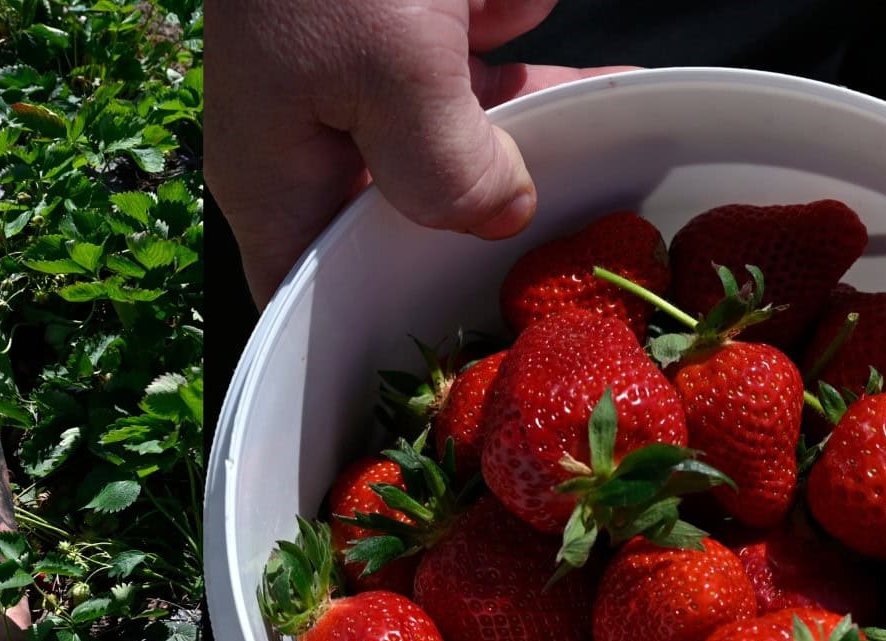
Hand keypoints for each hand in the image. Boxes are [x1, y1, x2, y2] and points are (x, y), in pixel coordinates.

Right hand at [207, 0, 635, 305]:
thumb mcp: (389, 72)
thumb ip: (446, 168)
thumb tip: (502, 215)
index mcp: (279, 181)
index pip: (309, 306)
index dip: (368, 347)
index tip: (455, 362)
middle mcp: (319, 148)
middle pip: (405, 233)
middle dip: (486, 241)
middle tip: (570, 270)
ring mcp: (372, 89)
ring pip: (462, 158)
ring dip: (531, 152)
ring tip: (606, 166)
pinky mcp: (422, 34)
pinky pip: (491, 81)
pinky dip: (539, 77)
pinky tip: (589, 73)